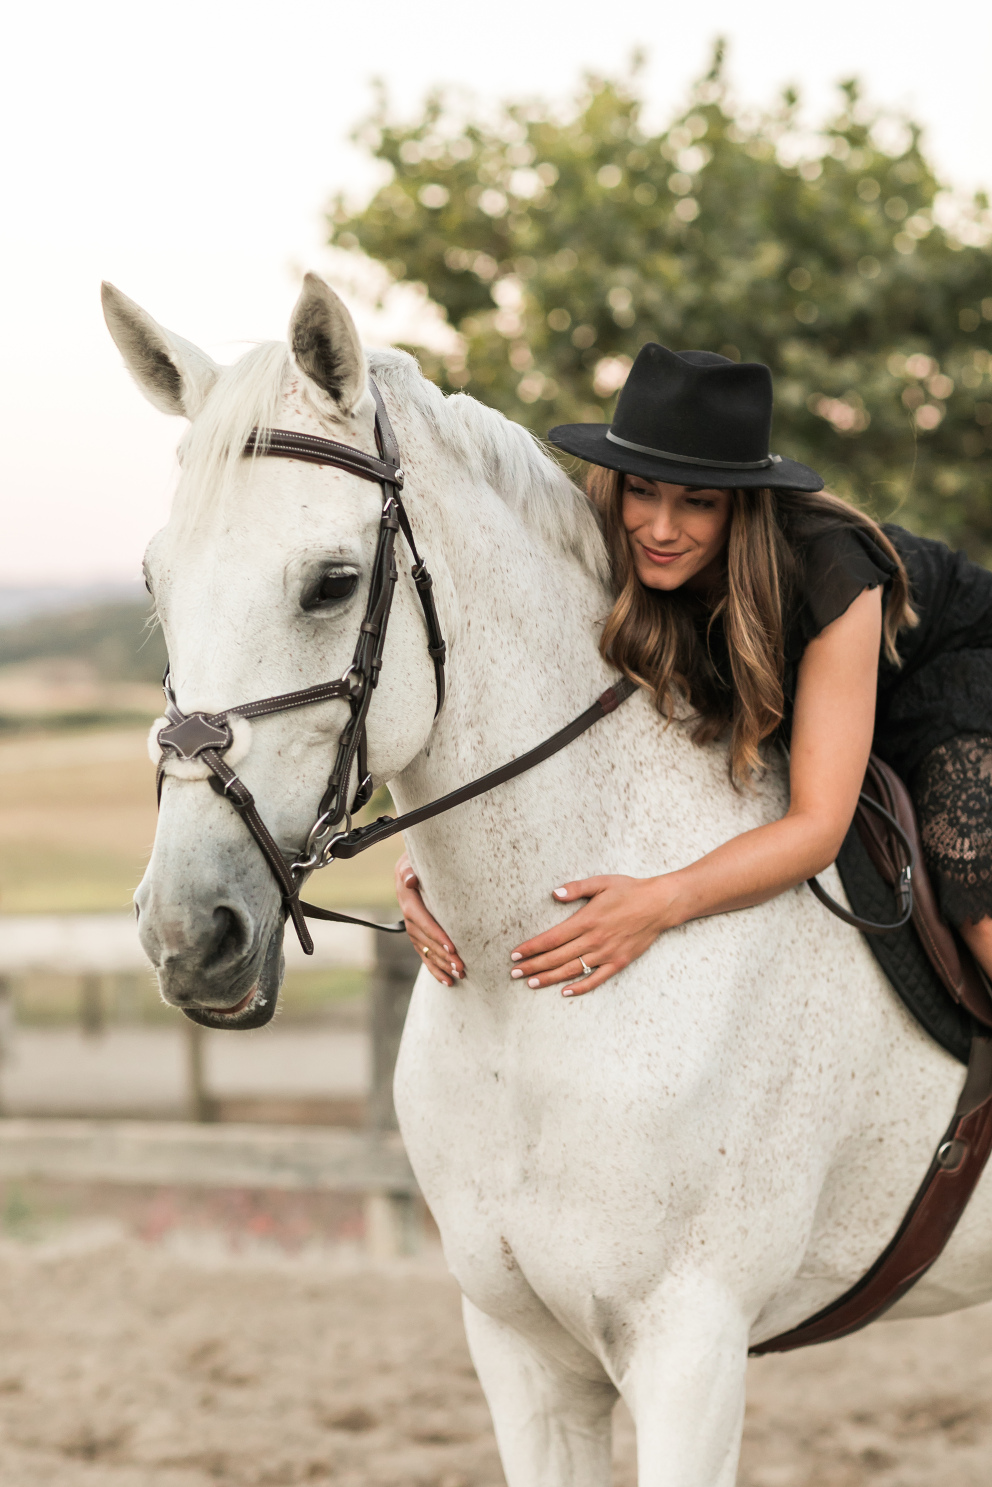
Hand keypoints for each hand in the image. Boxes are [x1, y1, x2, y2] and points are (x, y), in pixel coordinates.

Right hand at [395, 851, 463, 985]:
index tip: (452, 948)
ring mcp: (413, 931)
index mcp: (409, 903)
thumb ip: (410, 871)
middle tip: (462, 966)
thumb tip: (410, 879)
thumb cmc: (416, 866)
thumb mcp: (410, 864)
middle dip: (444, 956)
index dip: (437, 936)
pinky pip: (425, 956)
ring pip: (427, 952)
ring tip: (459, 975)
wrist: (408, 872)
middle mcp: (410, 920)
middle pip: (427, 942)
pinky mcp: (418, 938)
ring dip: (442, 965)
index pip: (424, 923)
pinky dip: (435, 970)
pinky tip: (448, 981)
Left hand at [509, 875, 677, 996]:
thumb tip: (555, 893)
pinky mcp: (618, 962)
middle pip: (556, 957)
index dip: (531, 948)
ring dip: (549, 978)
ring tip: (530, 983)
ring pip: (572, 970)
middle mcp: (594, 939)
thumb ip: (577, 888)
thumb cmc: (629, 890)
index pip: (551, 938)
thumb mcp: (602, 882)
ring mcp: (606, 953)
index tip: (515, 955)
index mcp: (587, 920)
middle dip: (533, 965)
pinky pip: (596, 979)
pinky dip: (580, 987)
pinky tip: (565, 992)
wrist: (659, 904)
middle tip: (514, 973)